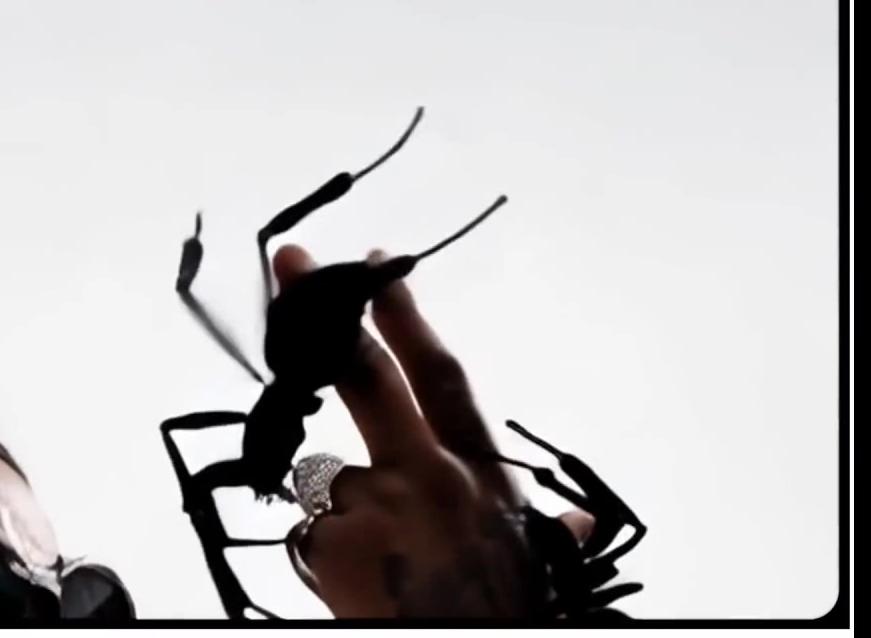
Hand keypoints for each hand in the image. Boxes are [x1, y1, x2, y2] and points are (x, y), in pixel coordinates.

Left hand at [273, 245, 593, 617]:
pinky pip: (312, 534)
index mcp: (478, 472)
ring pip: (329, 476)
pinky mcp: (329, 546)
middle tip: (291, 267)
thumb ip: (546, 528)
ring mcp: (371, 507)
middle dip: (327, 317)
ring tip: (380, 552)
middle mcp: (424, 476)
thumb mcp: (535, 559)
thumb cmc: (503, 610)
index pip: (441, 375)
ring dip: (343, 503)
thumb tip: (579, 523)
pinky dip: (328, 550)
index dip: (408, 317)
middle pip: (366, 378)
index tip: (380, 268)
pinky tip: (359, 578)